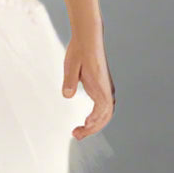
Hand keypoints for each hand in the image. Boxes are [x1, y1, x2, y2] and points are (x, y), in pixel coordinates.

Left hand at [62, 22, 114, 139]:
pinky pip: (102, 107)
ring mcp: (105, 88)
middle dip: (92, 128)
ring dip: (94, 124)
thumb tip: (67, 95)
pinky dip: (95, 117)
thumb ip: (69, 80)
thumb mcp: (71, 64)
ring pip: (105, 113)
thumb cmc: (79, 50)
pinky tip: (85, 121)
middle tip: (76, 135)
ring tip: (78, 131)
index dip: (95, 121)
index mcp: (101, 85)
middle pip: (105, 115)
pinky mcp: (101, 87)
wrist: (88, 37)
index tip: (84, 127)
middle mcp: (106, 88)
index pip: (103, 109)